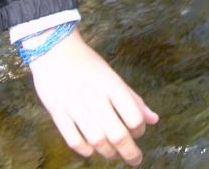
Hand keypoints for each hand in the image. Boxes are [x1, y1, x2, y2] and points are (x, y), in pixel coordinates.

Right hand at [29, 27, 157, 164]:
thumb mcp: (113, 76)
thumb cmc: (87, 63)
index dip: (140, 130)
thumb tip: (153, 120)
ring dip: (109, 153)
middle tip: (135, 159)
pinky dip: (86, 151)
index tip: (139, 133)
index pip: (133, 116)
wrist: (54, 50)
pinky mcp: (58, 114)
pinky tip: (93, 150)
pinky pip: (74, 141)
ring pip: (97, 141)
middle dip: (129, 152)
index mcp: (111, 84)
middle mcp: (95, 97)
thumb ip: (133, 99)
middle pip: (117, 134)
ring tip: (114, 154)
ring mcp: (75, 107)